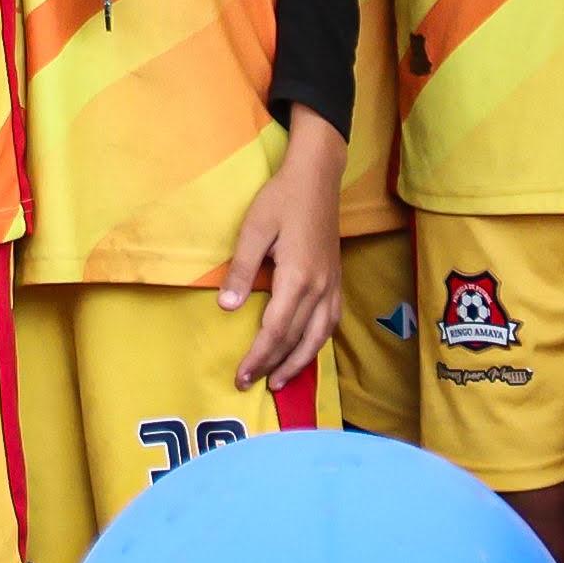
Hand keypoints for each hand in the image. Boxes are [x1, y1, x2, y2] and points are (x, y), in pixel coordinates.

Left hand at [221, 124, 344, 391]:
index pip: (275, 330)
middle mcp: (320, 288)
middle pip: (296, 339)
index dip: (258, 356)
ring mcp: (332, 285)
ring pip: (318, 337)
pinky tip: (306, 351)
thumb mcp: (253, 229)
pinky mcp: (336, 280)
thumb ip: (241, 269)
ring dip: (299, 363)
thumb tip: (227, 308)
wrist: (317, 177)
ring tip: (281, 382)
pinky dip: (317, 343)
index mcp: (298, 277)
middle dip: (273, 366)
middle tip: (251, 385)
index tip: (240, 376)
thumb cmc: (281, 199)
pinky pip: (330, 323)